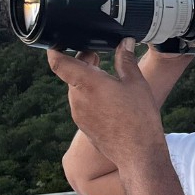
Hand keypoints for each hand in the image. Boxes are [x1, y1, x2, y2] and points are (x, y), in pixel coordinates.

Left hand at [46, 39, 171, 173]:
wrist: (138, 153)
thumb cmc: (139, 117)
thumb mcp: (136, 82)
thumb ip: (126, 59)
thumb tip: (125, 42)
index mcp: (87, 83)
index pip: (58, 62)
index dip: (55, 49)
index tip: (59, 40)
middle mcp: (77, 98)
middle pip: (70, 74)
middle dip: (82, 63)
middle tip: (98, 56)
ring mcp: (78, 113)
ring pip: (77, 90)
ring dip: (87, 81)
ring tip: (108, 79)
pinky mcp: (83, 125)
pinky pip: (82, 105)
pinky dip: (90, 97)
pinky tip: (109, 100)